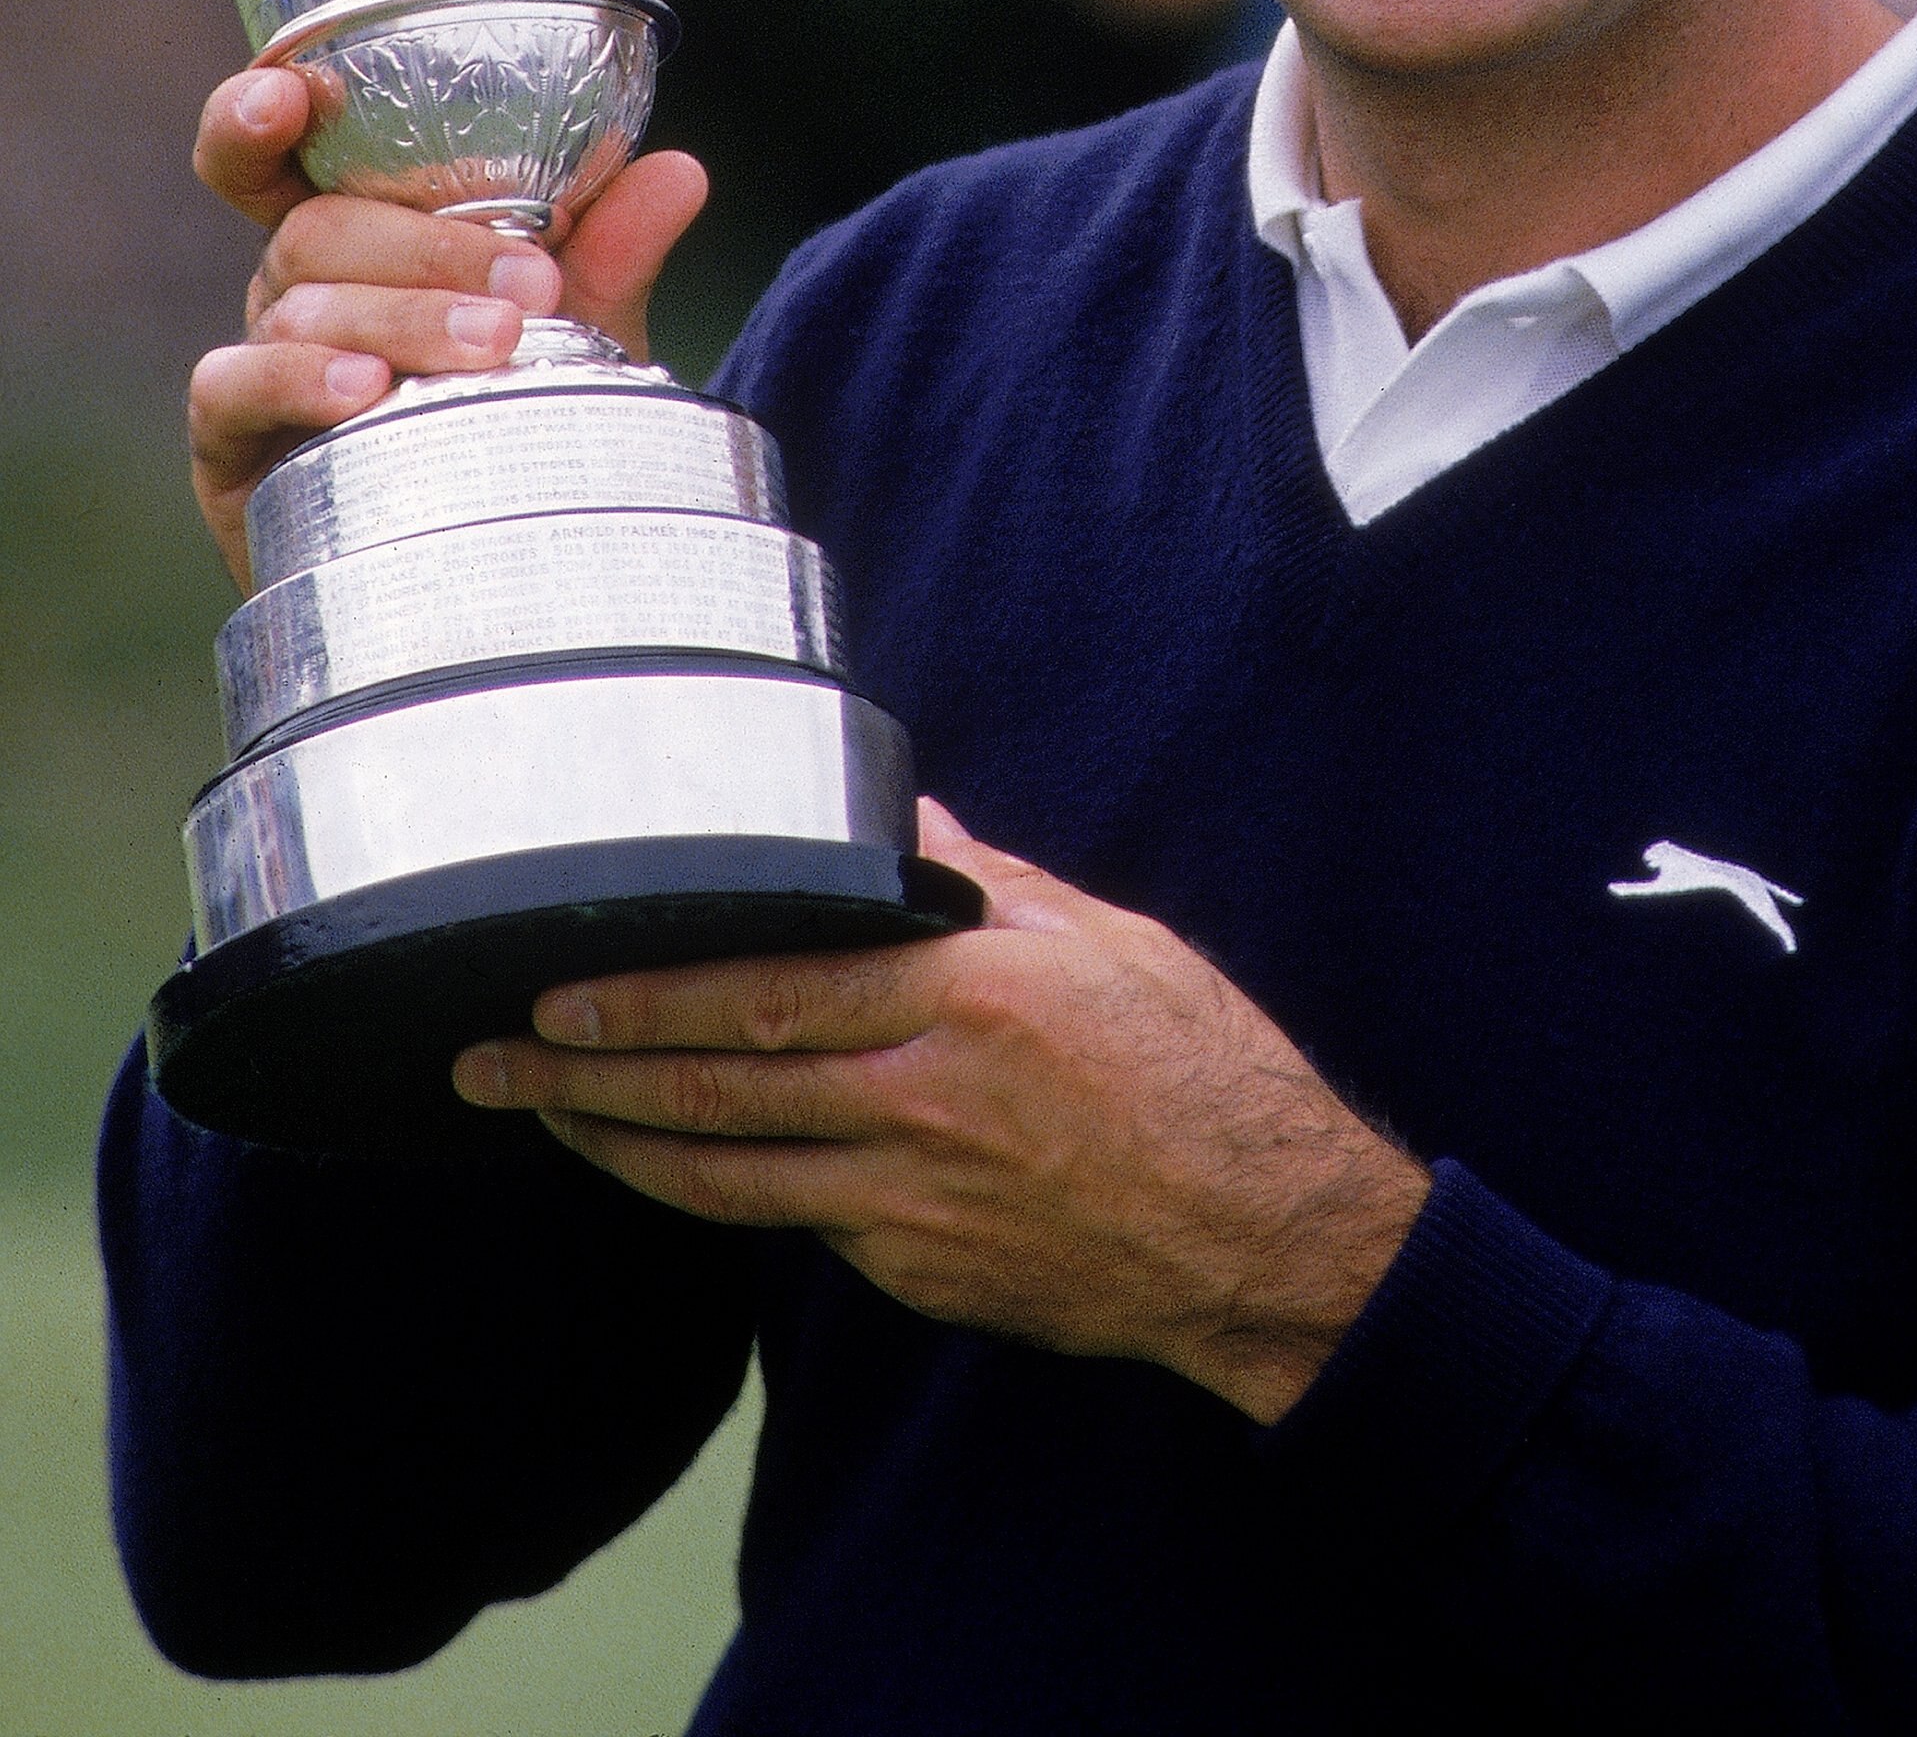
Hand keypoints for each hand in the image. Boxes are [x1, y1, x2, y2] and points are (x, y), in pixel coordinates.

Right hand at [184, 62, 707, 585]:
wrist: (492, 565)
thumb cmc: (515, 421)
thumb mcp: (574, 333)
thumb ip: (610, 254)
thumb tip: (679, 173)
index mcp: (362, 237)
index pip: (287, 156)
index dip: (260, 112)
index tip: (289, 88)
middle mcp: (297, 287)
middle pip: (319, 226)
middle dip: (430, 248)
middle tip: (534, 290)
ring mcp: (260, 363)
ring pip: (300, 306)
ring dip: (402, 317)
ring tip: (489, 347)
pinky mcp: (231, 447)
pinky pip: (234, 389)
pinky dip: (300, 379)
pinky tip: (364, 392)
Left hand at [451, 804, 1430, 1424]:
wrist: (1259, 1231)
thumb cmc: (1196, 1068)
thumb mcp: (1103, 938)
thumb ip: (983, 878)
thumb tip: (900, 810)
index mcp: (964, 994)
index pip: (764, 990)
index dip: (647, 996)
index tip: (559, 985)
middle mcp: (922, 1098)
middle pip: (714, 1088)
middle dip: (585, 1074)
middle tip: (493, 1060)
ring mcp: (912, 1201)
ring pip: (729, 1175)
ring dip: (620, 1146)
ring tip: (544, 1118)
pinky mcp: (920, 1270)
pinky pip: (805, 1222)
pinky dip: (732, 1190)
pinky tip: (682, 1166)